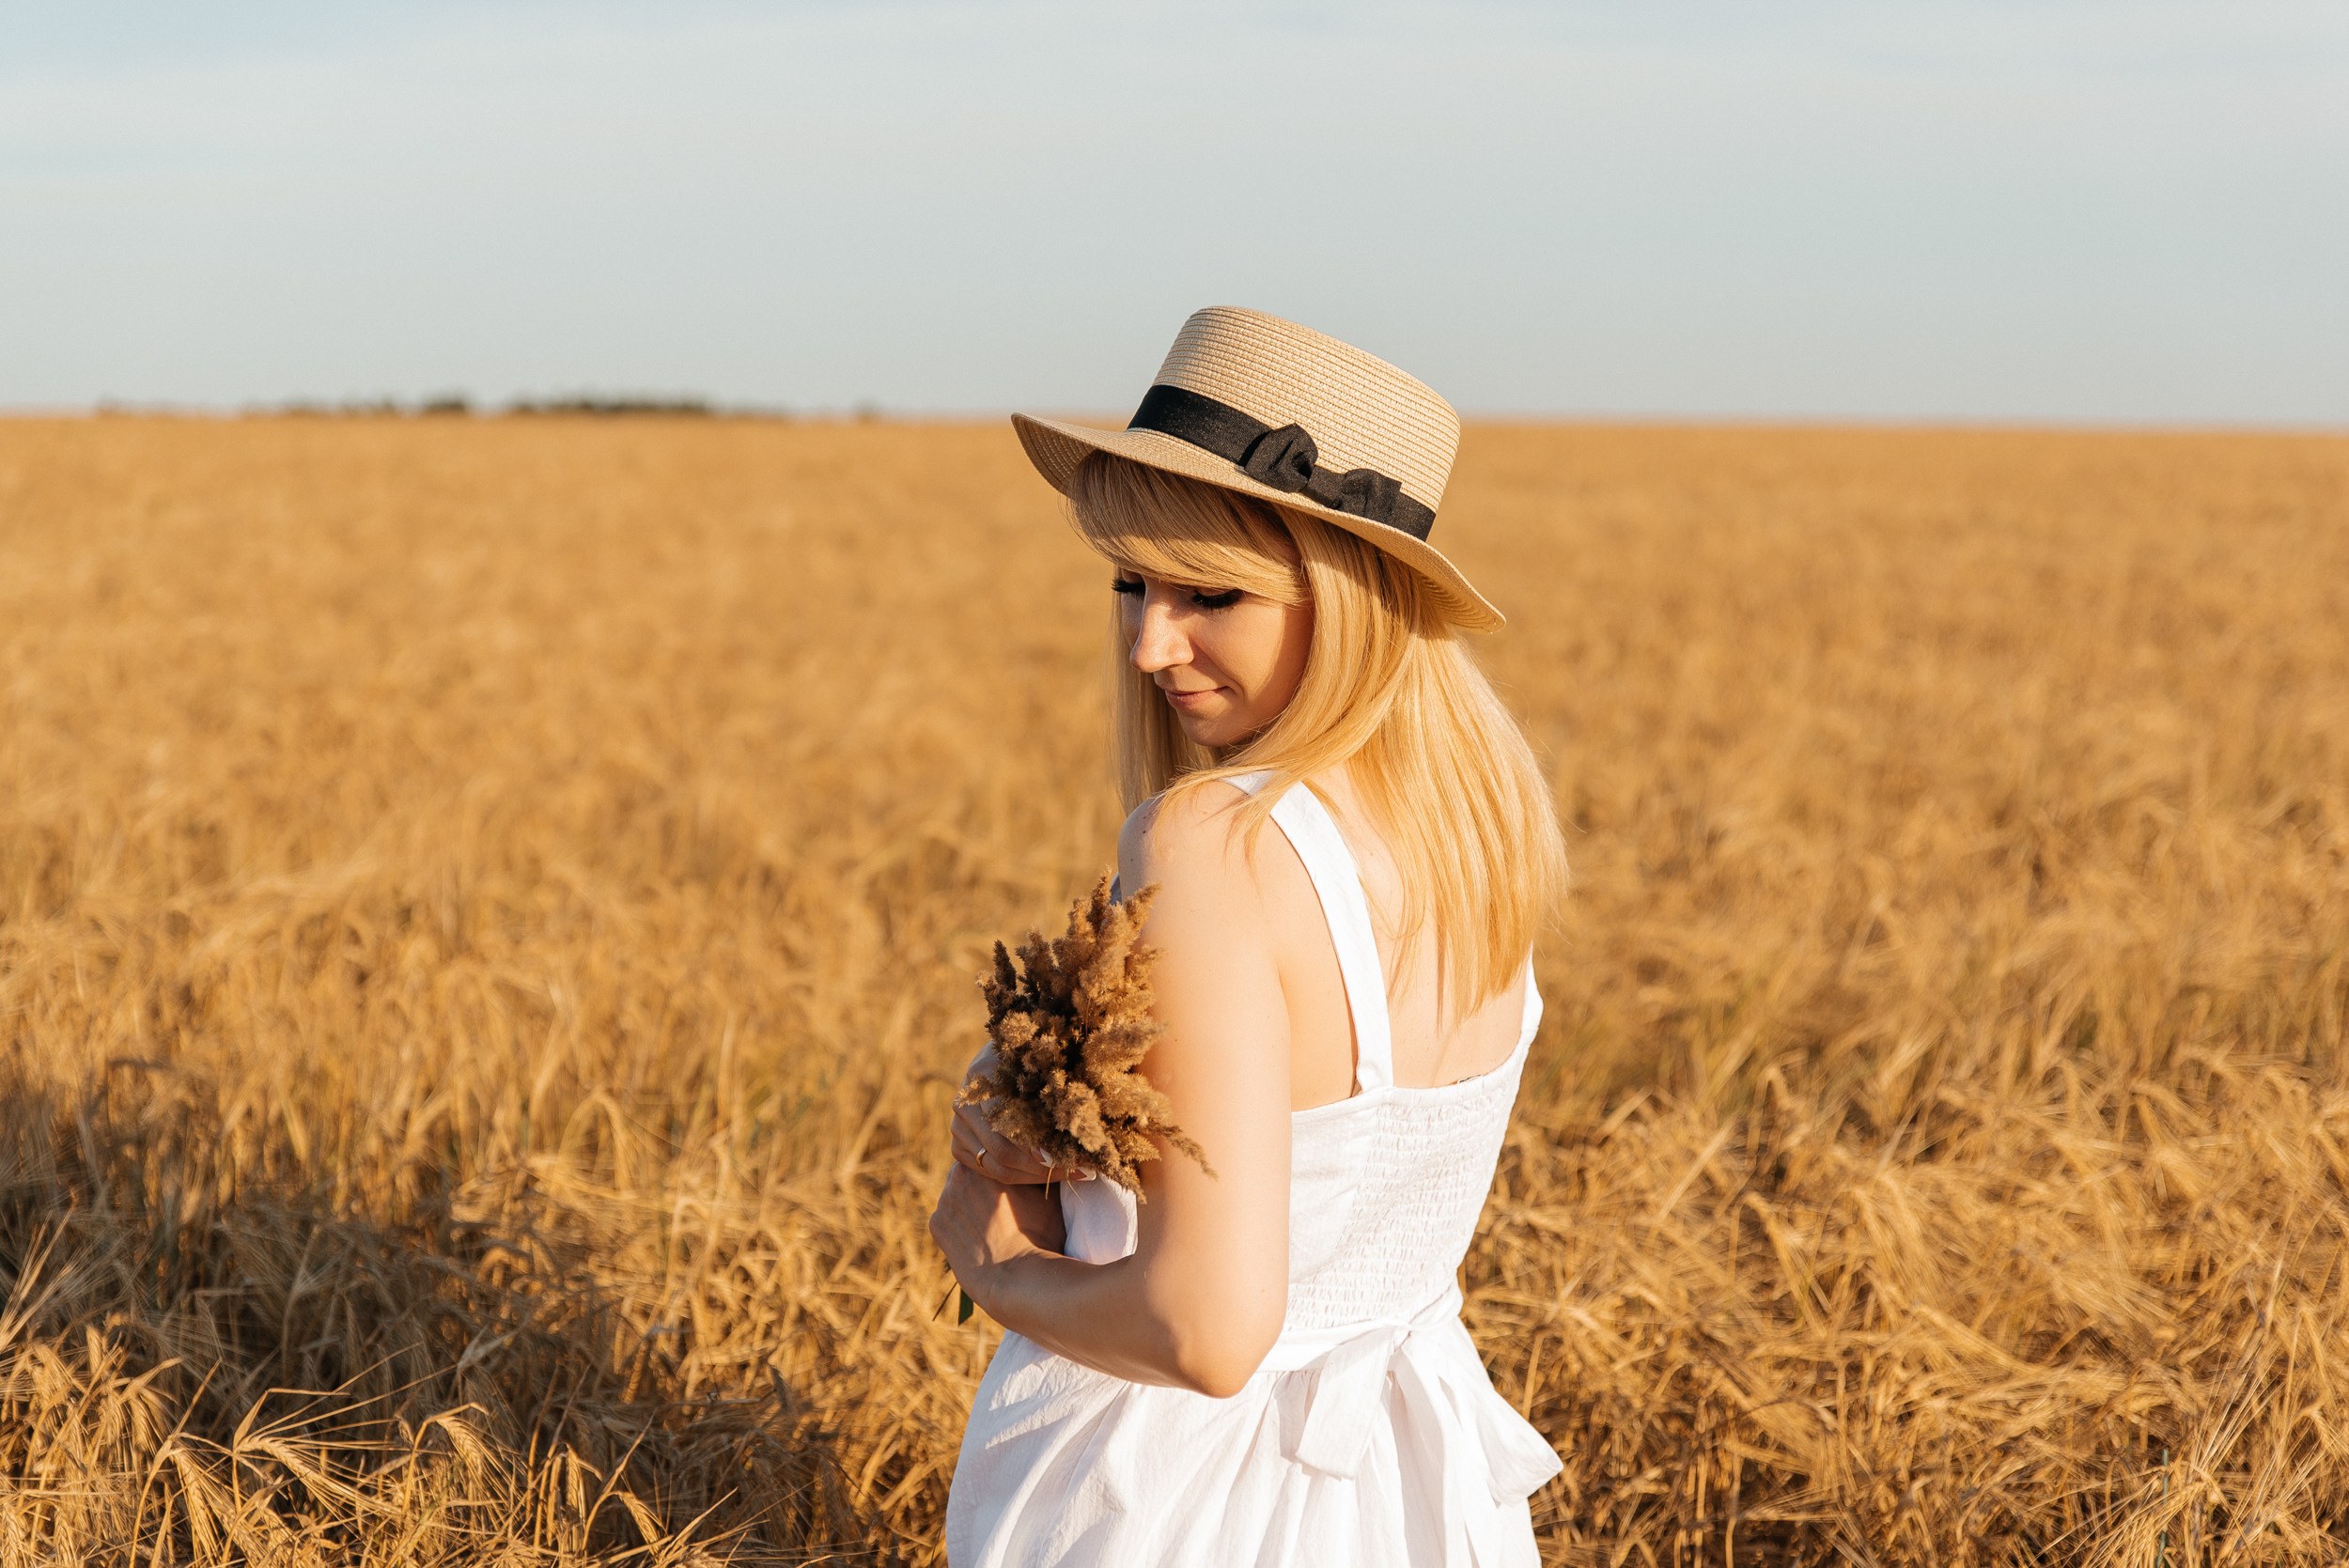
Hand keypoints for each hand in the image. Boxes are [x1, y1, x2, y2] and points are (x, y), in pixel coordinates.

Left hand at [929, 1161, 1067, 1311]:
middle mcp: (961, 1174)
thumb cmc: (1040, 1236)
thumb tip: (1044, 1163)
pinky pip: (947, 1219)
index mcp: (989, 1162)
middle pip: (969, 1173)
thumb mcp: (1048, 1197)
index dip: (1000, 1169)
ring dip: (967, 1205)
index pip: (990, 1156)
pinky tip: (976, 1240)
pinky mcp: (936, 1225)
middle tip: (999, 1204)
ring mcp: (944, 1200)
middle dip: (981, 1185)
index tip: (1009, 1182)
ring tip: (988, 1225)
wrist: (1017, 1279)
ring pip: (956, 1196)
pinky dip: (958, 1227)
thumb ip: (1037, 1176)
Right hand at [951, 1048, 1090, 1185]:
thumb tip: (1079, 1122)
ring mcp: (957, 1129)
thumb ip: (1049, 1087)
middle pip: (1003, 1153)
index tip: (1066, 1155)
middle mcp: (963, 1106)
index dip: (1037, 1143)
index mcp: (979, 1077)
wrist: (996, 1062)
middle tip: (1080, 1170)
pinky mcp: (959, 1148)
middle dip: (1044, 1167)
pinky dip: (1024, 1178)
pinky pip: (993, 1174)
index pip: (1007, 1121)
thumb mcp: (1037, 1064)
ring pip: (999, 1169)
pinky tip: (1050, 1174)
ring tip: (1072, 1172)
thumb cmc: (1025, 1061)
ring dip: (1038, 1176)